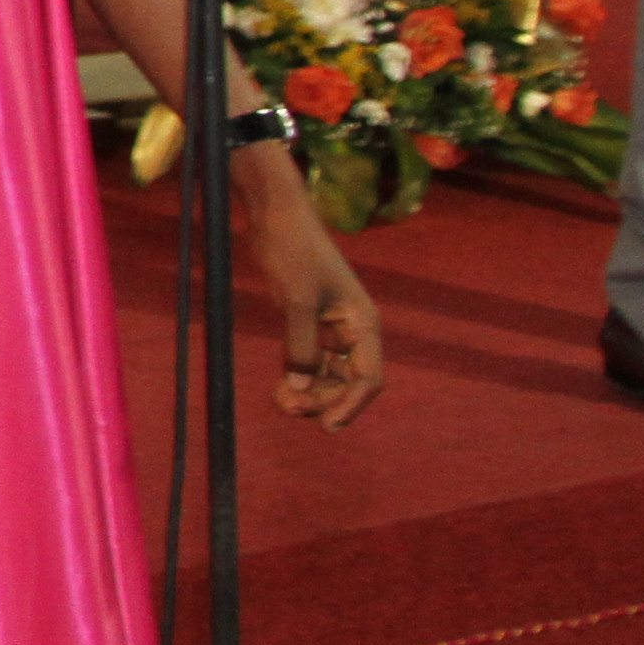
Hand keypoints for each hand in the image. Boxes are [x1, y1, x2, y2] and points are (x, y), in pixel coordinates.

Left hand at [252, 188, 385, 426]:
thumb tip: (298, 388)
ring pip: (327, 376)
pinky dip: (298, 379)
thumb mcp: (296, 300)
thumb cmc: (293, 253)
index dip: (351, 405)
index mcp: (363, 324)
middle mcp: (352, 330)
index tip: (326, 426)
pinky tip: (279, 390)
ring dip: (309, 394)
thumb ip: (299, 346)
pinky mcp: (308, 324)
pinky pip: (310, 362)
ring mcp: (330, 329)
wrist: (275, 218)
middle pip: (347, 382)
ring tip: (280, 403)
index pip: (368, 378)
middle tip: (289, 410)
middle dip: (323, 400)